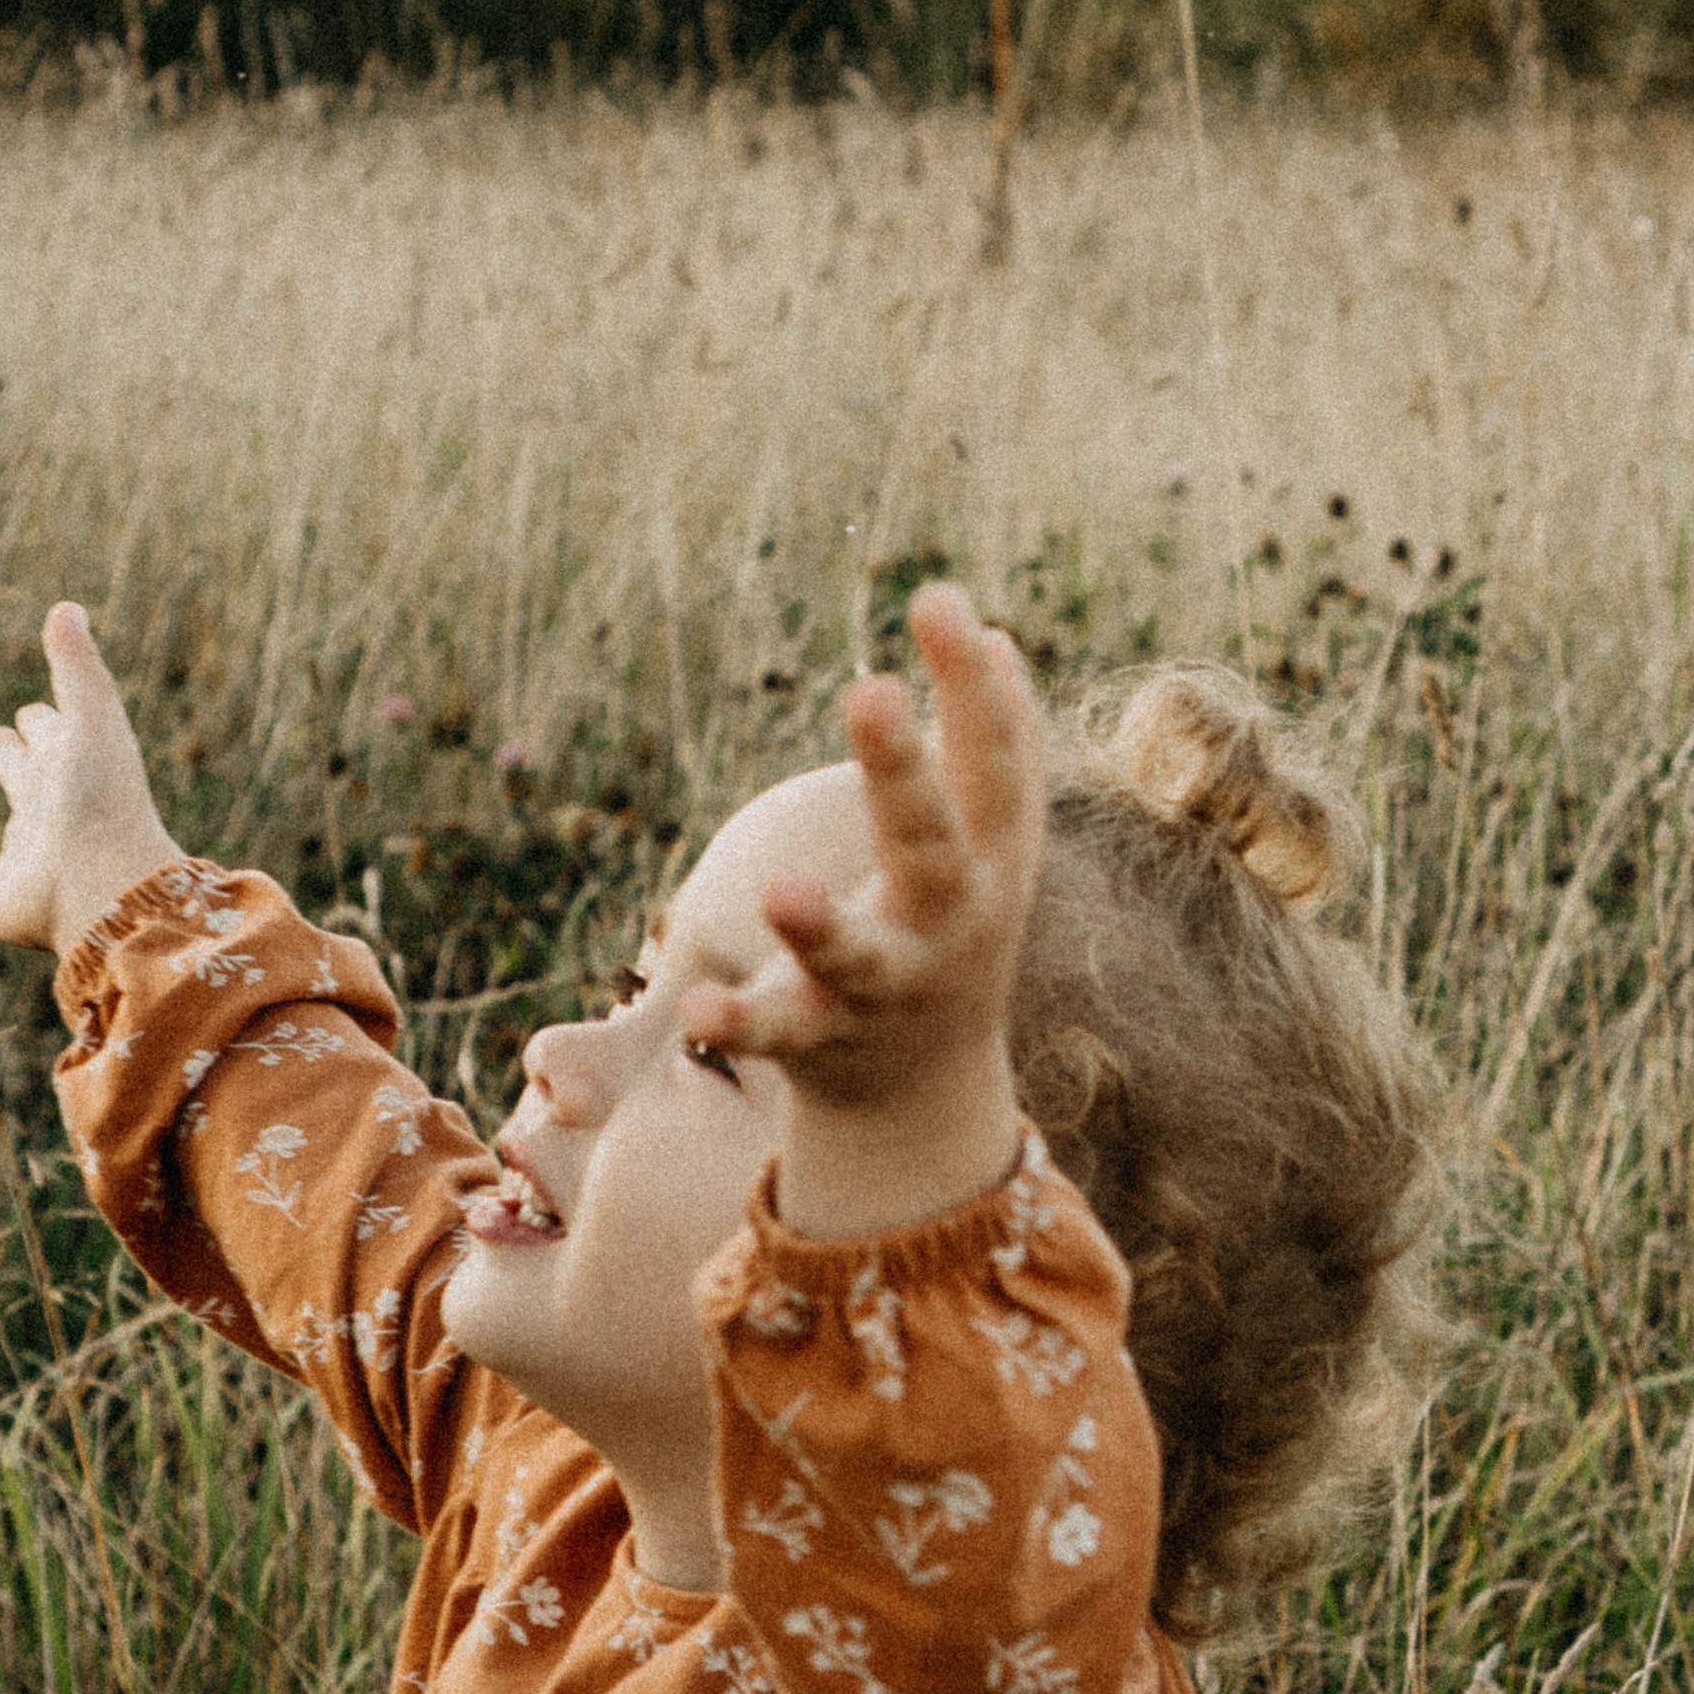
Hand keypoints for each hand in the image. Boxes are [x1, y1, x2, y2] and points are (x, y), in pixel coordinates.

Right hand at [0, 604, 181, 956]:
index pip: (46, 732)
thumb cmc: (102, 798)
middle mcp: (51, 812)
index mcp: (68, 767)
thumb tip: (68, 606)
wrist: (105, 884)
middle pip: (24, 775)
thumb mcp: (94, 721)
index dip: (41, 720)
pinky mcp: (9, 901)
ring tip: (13, 820)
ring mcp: (32, 859)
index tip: (37, 713)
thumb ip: (80, 668)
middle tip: (1, 741)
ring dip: (15, 830)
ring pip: (19, 837)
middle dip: (14, 755)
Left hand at [681, 587, 1042, 1230]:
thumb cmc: (953, 931)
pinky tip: (696, 1008)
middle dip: (903, 774)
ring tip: (776, 888)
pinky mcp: (824, 1041)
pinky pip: (779, 1032)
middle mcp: (951, 924)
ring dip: (819, 927)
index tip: (938, 598)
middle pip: (931, 844)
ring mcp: (888, 989)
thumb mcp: (992, 846)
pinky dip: (740, 1024)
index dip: (973, 686)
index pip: (996, 764)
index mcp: (994, 861)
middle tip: (868, 691)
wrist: (929, 1096)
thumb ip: (997, 746)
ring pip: (855, 958)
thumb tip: (995, 634)